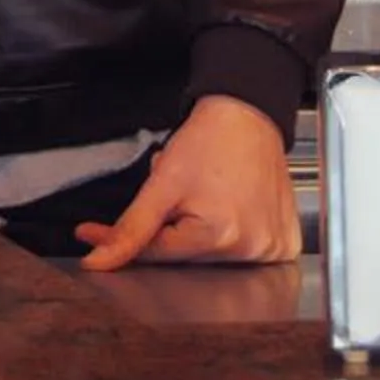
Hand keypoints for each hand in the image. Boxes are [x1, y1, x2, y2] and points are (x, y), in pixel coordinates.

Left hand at [74, 94, 301, 270]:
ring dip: (195, 231)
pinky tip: (225, 208)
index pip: (156, 253)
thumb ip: (129, 228)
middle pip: (185, 256)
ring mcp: (273, 249)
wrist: (248, 117)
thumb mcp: (161, 184)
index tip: (93, 233)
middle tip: (174, 196)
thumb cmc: (211, 141)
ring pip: (210, 255)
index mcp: (220, 236)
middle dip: (169, 228)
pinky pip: (242, 251)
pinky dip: (226, 234)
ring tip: (203, 197)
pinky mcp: (286, 244)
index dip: (124, 241)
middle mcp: (253, 249)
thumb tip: (100, 262)